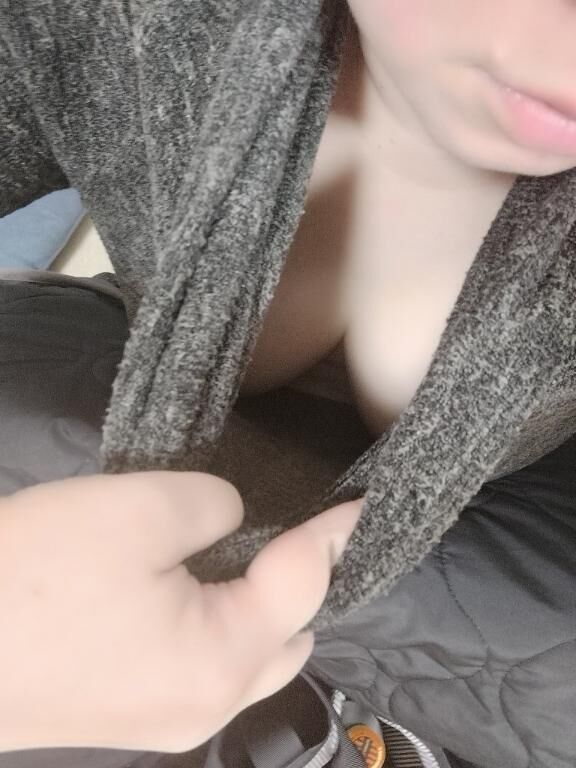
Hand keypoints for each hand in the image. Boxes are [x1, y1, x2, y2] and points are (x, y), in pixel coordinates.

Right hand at [0, 472, 360, 753]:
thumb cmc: (37, 575)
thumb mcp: (139, 511)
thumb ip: (215, 509)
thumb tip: (231, 524)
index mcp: (222, 659)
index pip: (306, 584)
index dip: (335, 534)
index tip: (361, 504)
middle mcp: (205, 704)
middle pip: (287, 637)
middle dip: (304, 580)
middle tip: (299, 526)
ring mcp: (162, 718)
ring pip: (245, 657)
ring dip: (261, 606)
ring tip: (254, 553)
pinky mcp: (125, 711)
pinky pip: (202, 663)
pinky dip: (219, 622)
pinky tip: (196, 585)